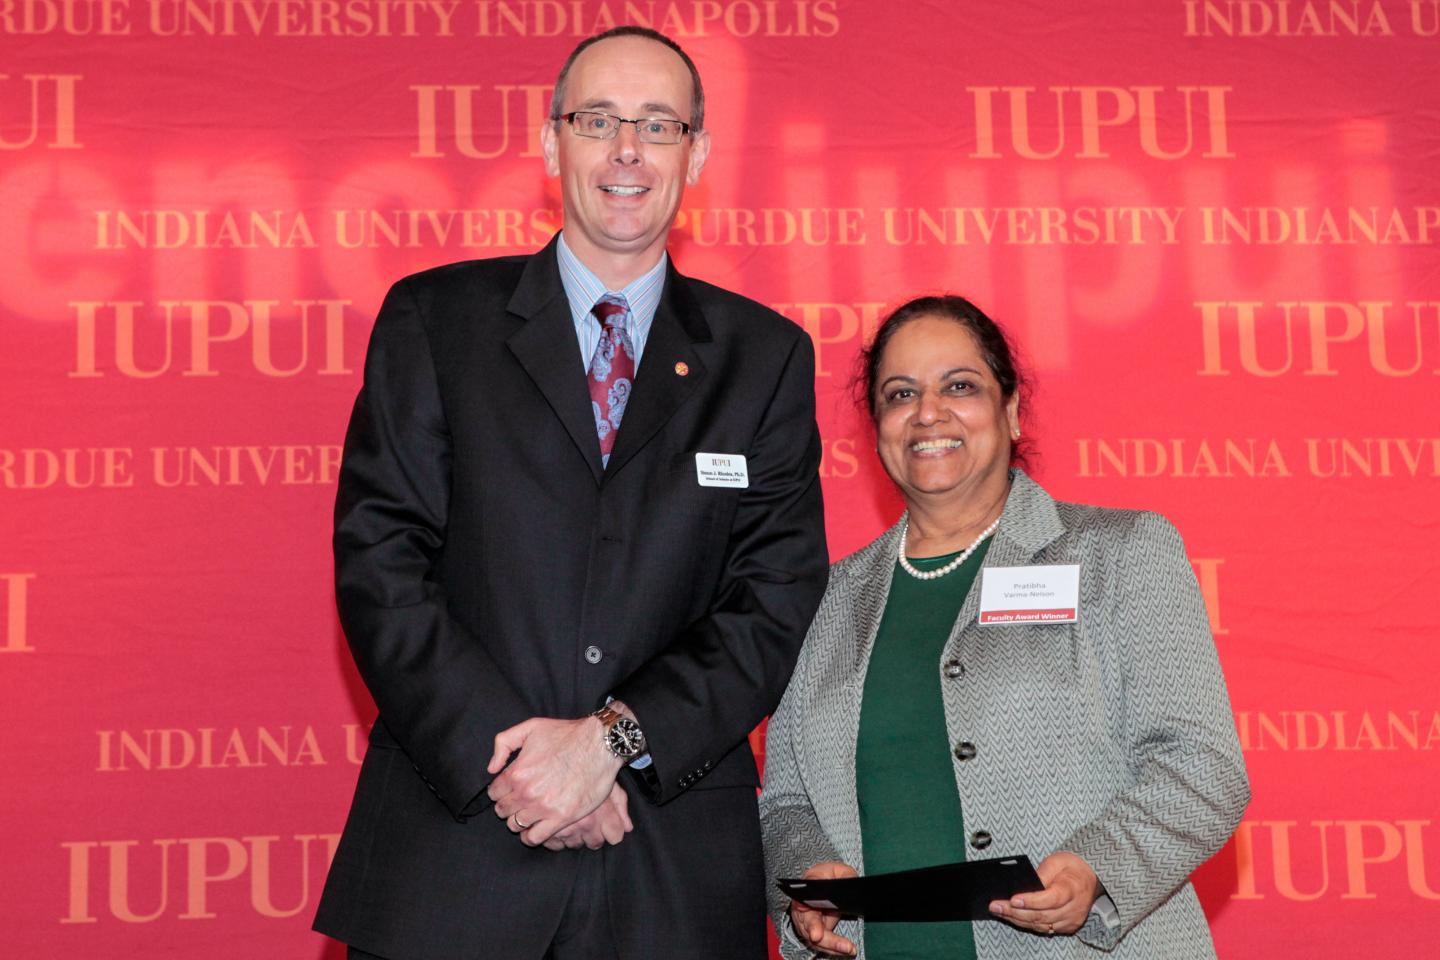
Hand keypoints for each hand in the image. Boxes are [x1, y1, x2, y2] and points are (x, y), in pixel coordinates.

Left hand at [486, 716, 622, 845]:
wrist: (599, 745)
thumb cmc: (567, 734)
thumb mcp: (531, 727)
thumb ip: (504, 743)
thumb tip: (492, 768)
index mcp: (517, 772)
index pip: (494, 792)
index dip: (499, 791)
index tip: (508, 790)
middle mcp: (527, 792)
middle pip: (503, 810)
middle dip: (508, 805)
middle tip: (519, 801)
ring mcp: (544, 807)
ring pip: (516, 825)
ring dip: (518, 820)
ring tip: (528, 813)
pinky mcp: (561, 818)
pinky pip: (535, 838)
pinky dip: (531, 836)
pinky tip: (536, 827)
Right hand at [789, 861, 857, 956]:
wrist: (825, 883)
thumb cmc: (830, 876)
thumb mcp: (840, 871)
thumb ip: (846, 876)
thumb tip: (851, 885)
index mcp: (806, 891)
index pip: (802, 904)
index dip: (809, 920)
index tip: (815, 932)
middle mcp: (802, 909)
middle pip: (807, 925)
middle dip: (816, 934)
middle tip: (821, 939)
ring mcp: (808, 922)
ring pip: (815, 939)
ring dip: (830, 945)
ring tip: (848, 949)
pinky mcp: (816, 932)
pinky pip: (822, 943)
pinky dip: (834, 948)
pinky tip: (847, 950)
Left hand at [988, 850, 1100, 936]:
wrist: (1090, 877)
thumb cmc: (1071, 866)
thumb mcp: (1056, 861)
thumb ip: (1041, 874)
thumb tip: (1022, 887)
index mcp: (1072, 889)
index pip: (1050, 899)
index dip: (1030, 901)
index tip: (1012, 899)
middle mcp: (1074, 908)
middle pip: (1042, 915)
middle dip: (1015, 912)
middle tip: (995, 906)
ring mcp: (1071, 920)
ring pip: (1041, 925)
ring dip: (1017, 919)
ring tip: (998, 911)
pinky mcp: (1068, 926)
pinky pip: (1045, 929)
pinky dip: (1027, 924)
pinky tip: (1012, 917)